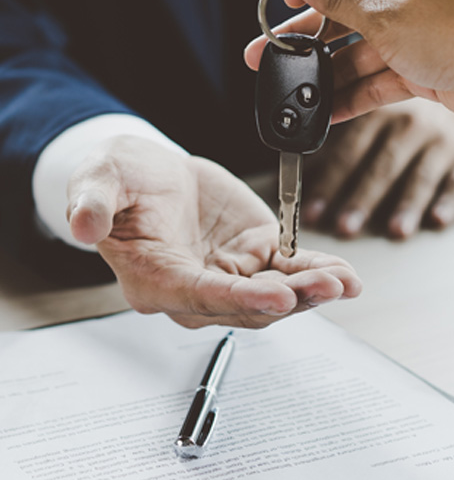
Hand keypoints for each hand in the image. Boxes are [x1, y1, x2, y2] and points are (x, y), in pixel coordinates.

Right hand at [66, 136, 360, 328]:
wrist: (149, 174)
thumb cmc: (121, 181)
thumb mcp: (98, 180)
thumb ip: (92, 203)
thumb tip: (81, 225)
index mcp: (154, 279)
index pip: (199, 297)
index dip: (239, 299)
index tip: (277, 296)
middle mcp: (196, 290)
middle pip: (246, 305)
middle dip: (289, 299)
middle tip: (326, 286)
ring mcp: (230, 276)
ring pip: (274, 294)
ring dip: (311, 291)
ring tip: (344, 281)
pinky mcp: (256, 256)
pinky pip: (289, 271)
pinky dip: (316, 273)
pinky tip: (345, 275)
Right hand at [245, 0, 453, 125]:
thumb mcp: (387, 15)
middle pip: (343, 4)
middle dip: (305, 31)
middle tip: (266, 52)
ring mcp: (414, 28)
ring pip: (357, 46)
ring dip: (326, 69)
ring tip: (292, 90)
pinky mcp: (421, 64)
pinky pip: (377, 76)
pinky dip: (354, 93)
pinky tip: (326, 111)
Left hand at [303, 102, 453, 238]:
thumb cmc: (405, 121)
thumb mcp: (374, 117)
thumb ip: (339, 140)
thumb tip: (291, 166)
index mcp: (379, 112)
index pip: (349, 150)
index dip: (329, 182)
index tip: (311, 212)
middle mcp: (412, 123)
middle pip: (382, 165)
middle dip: (362, 198)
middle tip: (345, 227)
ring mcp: (444, 141)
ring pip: (421, 175)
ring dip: (406, 204)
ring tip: (394, 231)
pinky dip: (450, 201)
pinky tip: (438, 220)